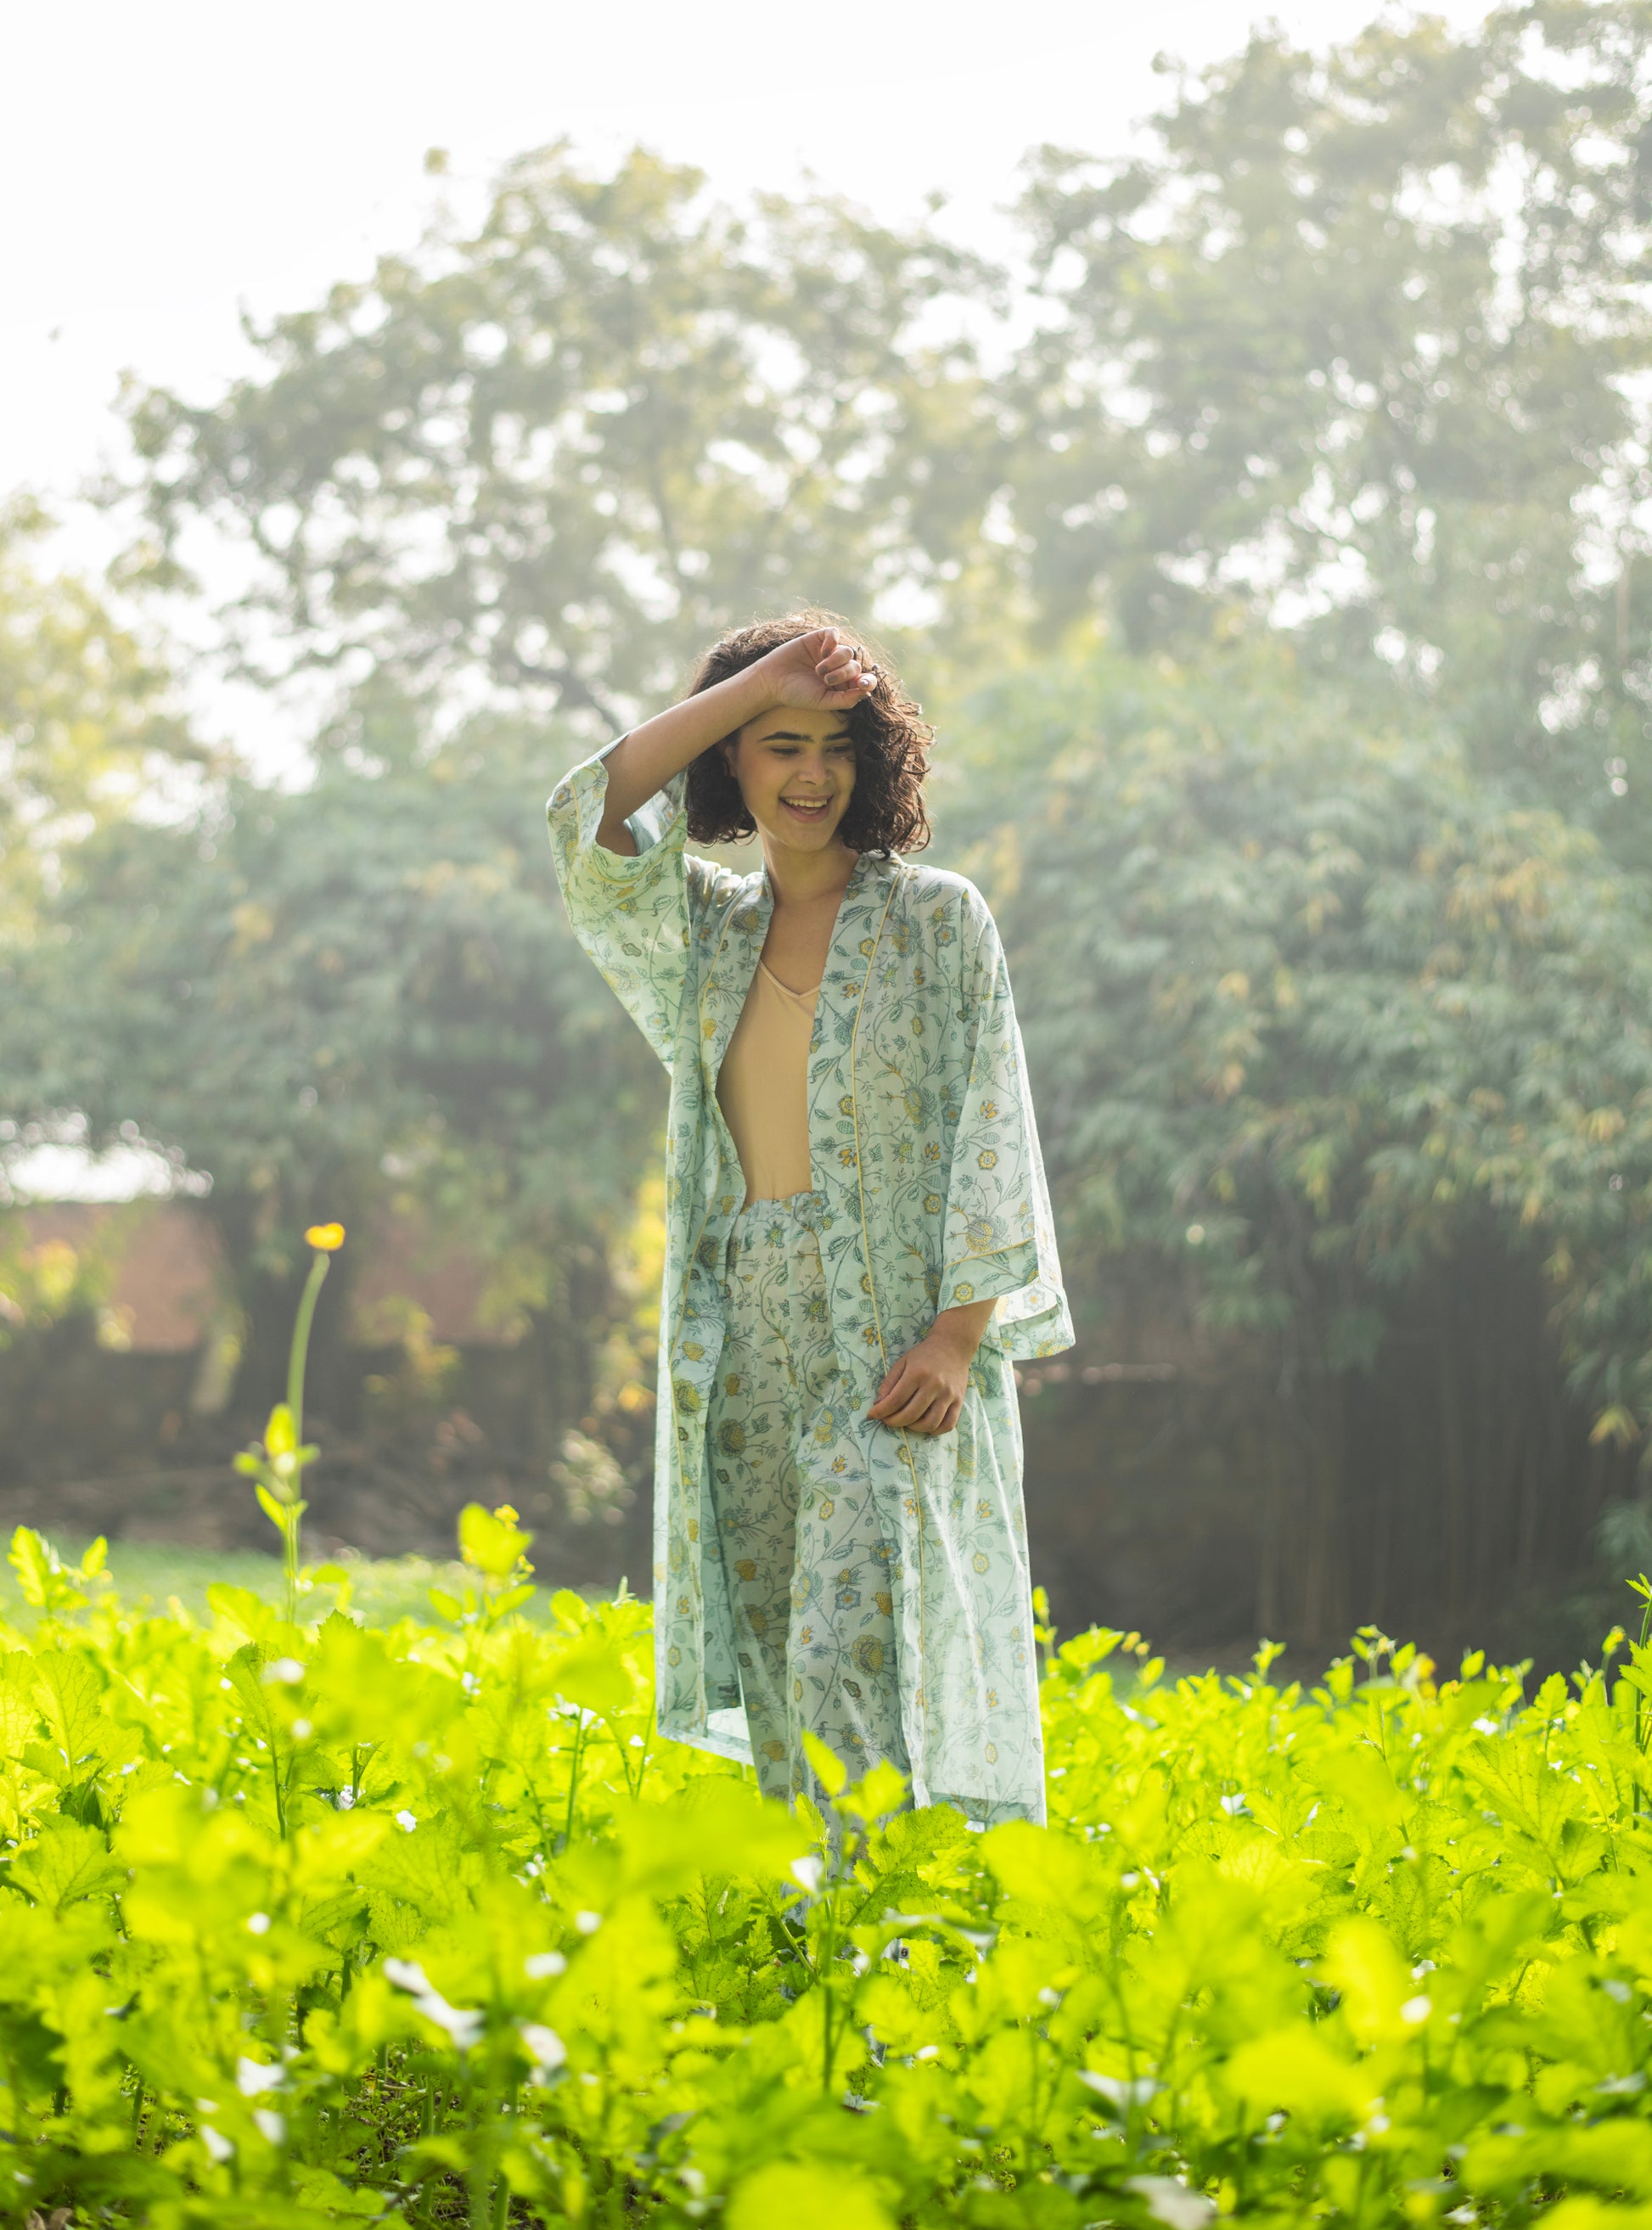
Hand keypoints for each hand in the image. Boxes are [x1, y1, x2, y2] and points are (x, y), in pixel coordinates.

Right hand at [754, 627, 878, 712]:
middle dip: (844, 673)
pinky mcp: (818, 638)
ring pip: (847, 651)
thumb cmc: (797, 694)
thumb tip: (867, 692)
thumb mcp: (823, 701)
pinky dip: (833, 641)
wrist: (772, 681)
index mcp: (842, 684)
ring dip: (836, 661)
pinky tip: (823, 651)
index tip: (862, 683)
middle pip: (855, 666)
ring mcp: (829, 652)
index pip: (864, 680)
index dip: (868, 680)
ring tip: (819, 670)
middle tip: (826, 680)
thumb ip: (846, 700)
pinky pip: (835, 633)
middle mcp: (838, 667)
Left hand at [866, 1303, 991, 1435]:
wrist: (953, 1346)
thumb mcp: (902, 1362)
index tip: (871, 1415)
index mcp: (917, 1373)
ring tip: (906, 1423)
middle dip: (894, 1422)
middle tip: (887, 1421)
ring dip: (913, 1428)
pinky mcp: (959, 1401)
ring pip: (929, 1423)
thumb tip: (878, 1404)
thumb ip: (889, 1383)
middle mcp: (934, 1385)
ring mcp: (948, 1395)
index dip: (881, 1411)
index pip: (895, 1400)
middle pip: (911, 1414)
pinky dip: (935, 1430)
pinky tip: (925, 1426)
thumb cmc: (924, 1355)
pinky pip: (948, 1424)